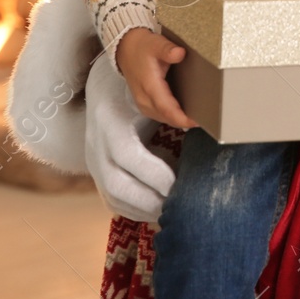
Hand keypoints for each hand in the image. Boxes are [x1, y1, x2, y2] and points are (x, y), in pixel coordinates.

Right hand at [83, 52, 177, 222]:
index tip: (179, 183)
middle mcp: (97, 143)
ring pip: (113, 197)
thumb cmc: (139, 93)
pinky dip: (134, 209)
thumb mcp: (153, 99)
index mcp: (111, 120)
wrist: (106, 87)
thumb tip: (206, 133)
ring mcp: (93, 160)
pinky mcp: (96, 172)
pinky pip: (111, 199)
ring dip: (143, 209)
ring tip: (172, 211)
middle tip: (179, 204)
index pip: (127, 155)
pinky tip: (156, 209)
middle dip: (150, 200)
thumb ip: (173, 115)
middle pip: (116, 184)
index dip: (154, 174)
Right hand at [114, 27, 197, 129]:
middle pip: (167, 117)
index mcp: (149, 86)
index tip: (197, 121)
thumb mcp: (156, 44)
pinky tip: (184, 111)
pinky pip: (160, 115)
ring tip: (198, 115)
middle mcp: (145, 99)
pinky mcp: (144, 104)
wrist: (126, 49)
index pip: (167, 108)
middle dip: (185, 121)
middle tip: (206, 117)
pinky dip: (172, 116)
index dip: (182, 118)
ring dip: (179, 119)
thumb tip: (180, 53)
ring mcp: (143, 104)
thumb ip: (168, 49)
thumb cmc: (142, 47)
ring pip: (164, 118)